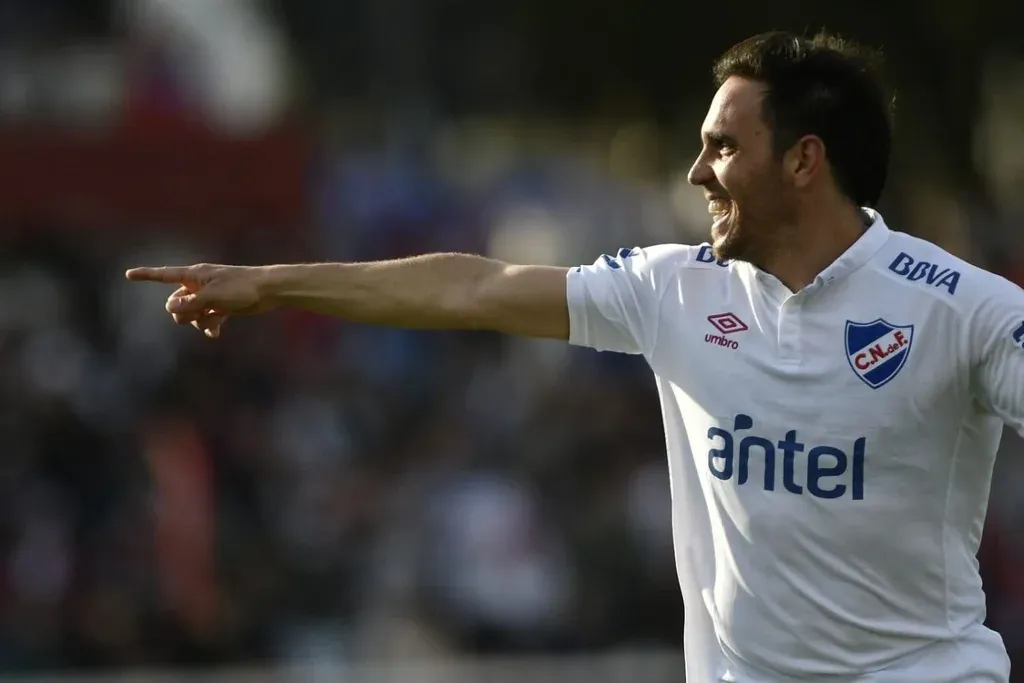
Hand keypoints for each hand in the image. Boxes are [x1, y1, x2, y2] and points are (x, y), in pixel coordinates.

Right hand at [125, 263, 274, 337]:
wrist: (269, 290)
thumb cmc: (242, 288)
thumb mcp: (213, 297)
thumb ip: (190, 304)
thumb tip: (171, 310)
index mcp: (195, 275)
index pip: (164, 275)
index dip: (146, 275)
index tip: (128, 274)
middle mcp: (199, 285)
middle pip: (176, 303)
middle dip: (183, 313)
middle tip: (200, 311)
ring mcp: (210, 297)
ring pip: (191, 314)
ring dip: (198, 321)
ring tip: (214, 320)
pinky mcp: (221, 307)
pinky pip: (206, 319)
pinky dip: (209, 326)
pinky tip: (217, 333)